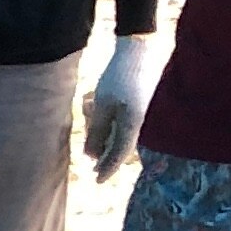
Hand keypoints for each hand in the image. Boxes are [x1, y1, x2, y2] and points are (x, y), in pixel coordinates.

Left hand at [82, 38, 149, 181]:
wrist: (137, 49)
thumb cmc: (118, 74)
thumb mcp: (102, 104)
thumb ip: (96, 131)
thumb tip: (90, 157)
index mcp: (132, 123)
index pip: (119, 154)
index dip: (108, 169)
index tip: (97, 181)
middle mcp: (139, 121)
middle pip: (120, 147)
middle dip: (106, 157)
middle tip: (92, 168)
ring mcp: (140, 113)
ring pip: (121, 136)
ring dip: (106, 140)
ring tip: (94, 147)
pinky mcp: (138, 105)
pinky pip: (123, 124)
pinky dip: (111, 129)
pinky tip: (101, 126)